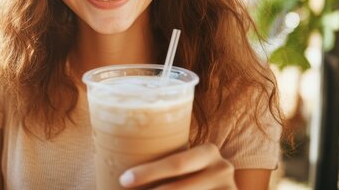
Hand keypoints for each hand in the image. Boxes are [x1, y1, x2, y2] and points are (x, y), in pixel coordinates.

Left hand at [119, 143, 235, 189]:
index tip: (122, 181)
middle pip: (179, 188)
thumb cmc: (192, 177)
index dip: (148, 173)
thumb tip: (115, 172)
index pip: (176, 163)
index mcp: (208, 152)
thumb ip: (165, 165)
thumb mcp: (184, 167)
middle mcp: (223, 169)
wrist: (220, 189)